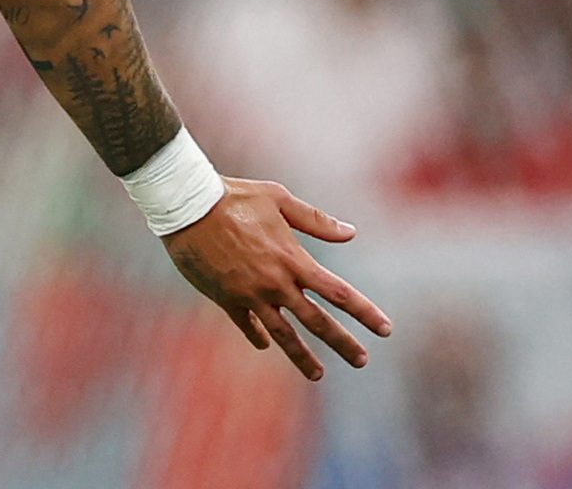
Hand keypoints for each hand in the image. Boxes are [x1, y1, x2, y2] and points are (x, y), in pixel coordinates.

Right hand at [161, 178, 393, 380]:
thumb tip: (351, 233)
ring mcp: (250, 295)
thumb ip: (315, 220)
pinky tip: (265, 344)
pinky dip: (258, 336)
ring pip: (283, 334)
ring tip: (317, 374)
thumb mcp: (278, 198)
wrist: (186, 206)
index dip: (365, 313)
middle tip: (362, 361)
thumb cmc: (234, 196)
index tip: (385, 330)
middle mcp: (276, 283)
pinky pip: (247, 325)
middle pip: (318, 322)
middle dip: (343, 343)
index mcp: (293, 259)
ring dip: (302, 356)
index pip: (339, 294)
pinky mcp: (226, 298)